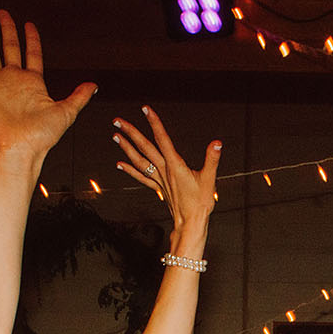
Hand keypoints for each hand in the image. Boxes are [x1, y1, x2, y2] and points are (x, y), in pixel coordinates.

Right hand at [0, 11, 95, 157]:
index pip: (32, 53)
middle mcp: (14, 80)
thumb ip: (79, 96)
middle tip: (4, 14)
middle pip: (10, 47)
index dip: (31, 38)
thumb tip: (94, 85)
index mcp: (33, 82)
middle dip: (7, 30)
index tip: (29, 25)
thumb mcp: (67, 112)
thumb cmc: (42, 136)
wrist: (21, 147)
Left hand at [111, 107, 220, 249]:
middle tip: (117, 121)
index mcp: (175, 165)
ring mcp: (159, 180)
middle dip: (131, 133)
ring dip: (126, 148)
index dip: (154, 123)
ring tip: (115, 136)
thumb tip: (217, 143)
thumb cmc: (200, 204)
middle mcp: (164, 170)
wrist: (190, 224)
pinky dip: (129, 169)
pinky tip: (119, 164)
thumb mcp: (209, 180)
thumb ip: (212, 160)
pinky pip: (141, 177)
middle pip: (145, 148)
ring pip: (139, 160)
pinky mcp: (159, 188)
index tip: (145, 109)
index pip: (163, 139)